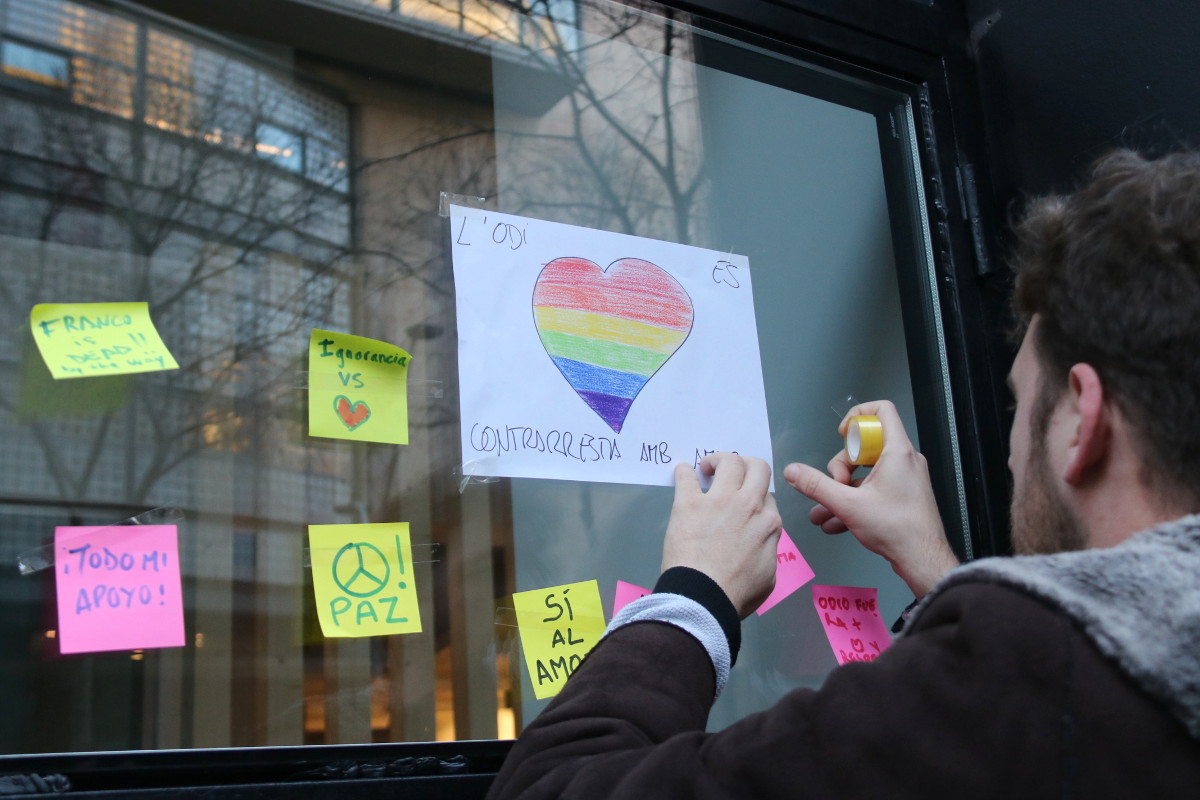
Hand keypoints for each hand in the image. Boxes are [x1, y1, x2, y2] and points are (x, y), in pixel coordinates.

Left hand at [662, 453, 782, 617]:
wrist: (704, 596)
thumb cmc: (736, 593)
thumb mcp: (768, 575)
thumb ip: (767, 551)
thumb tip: (762, 543)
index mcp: (769, 524)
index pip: (767, 497)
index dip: (756, 497)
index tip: (744, 503)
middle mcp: (749, 505)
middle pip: (757, 467)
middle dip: (747, 465)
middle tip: (731, 472)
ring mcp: (719, 501)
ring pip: (729, 461)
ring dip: (718, 460)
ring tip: (707, 468)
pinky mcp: (690, 503)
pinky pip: (686, 476)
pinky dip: (684, 472)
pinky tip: (682, 473)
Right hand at [783, 400, 958, 596]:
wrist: (922, 560)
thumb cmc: (899, 530)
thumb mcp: (848, 505)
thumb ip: (817, 486)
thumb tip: (794, 472)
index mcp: (897, 452)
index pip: (881, 411)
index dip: (857, 417)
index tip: (842, 435)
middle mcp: (904, 461)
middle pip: (865, 446)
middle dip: (842, 466)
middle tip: (837, 486)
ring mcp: (904, 479)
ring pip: (865, 472)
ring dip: (842, 489)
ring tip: (825, 511)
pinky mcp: (901, 496)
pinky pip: (872, 490)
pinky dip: (854, 501)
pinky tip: (835, 523)